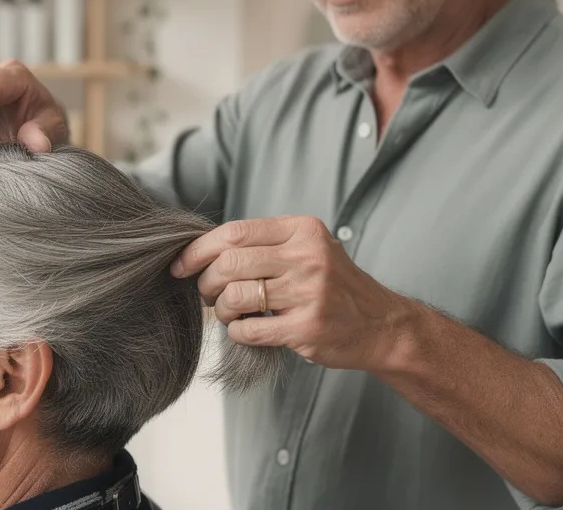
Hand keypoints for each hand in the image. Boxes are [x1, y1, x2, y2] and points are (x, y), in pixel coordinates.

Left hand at [173, 216, 410, 371]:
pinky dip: (238, 332)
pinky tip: (248, 330)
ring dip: (221, 310)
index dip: (198, 250)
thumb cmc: (334, 286)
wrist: (382, 325)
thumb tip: (202, 251)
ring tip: (231, 313)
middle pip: (230, 263)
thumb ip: (265, 245)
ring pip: (235, 296)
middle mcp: (308, 257)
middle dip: (207, 282)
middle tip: (209, 295)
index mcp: (303, 230)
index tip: (180, 265)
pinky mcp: (307, 328)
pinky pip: (249, 329)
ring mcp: (309, 293)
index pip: (234, 232)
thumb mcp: (308, 249)